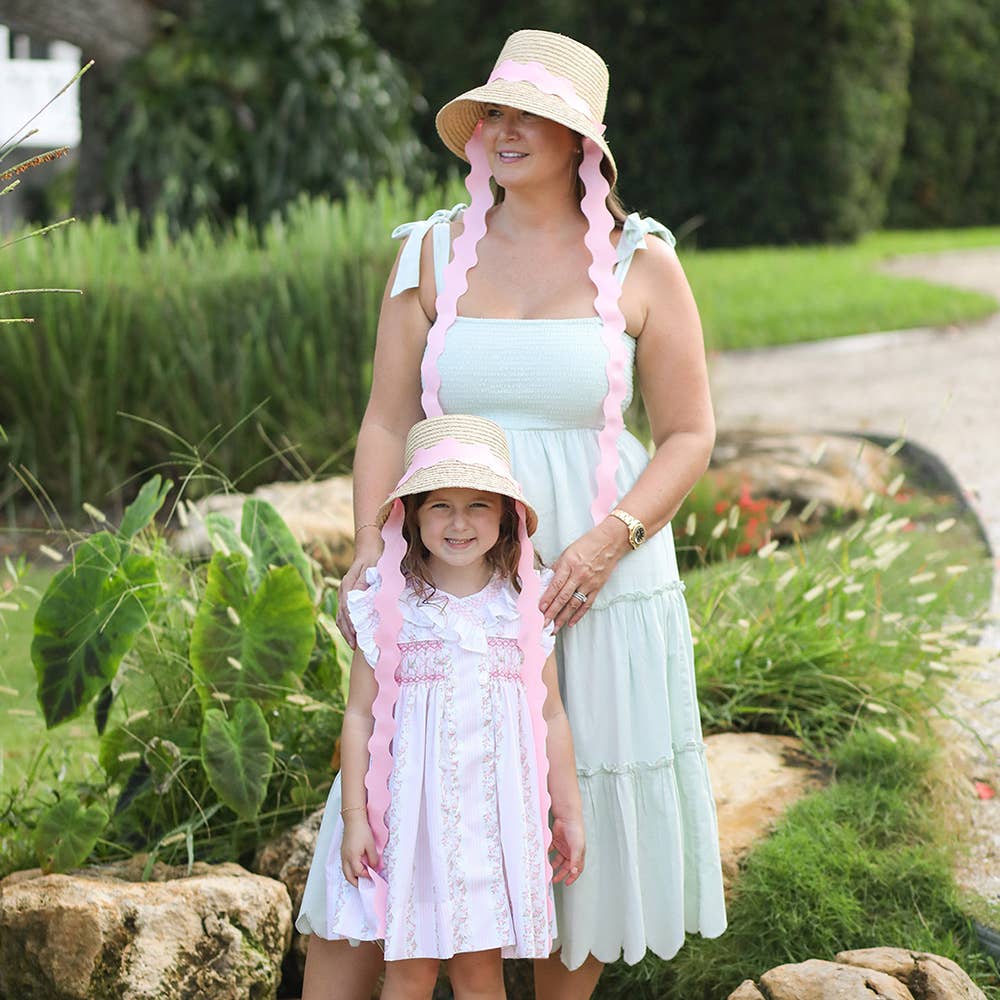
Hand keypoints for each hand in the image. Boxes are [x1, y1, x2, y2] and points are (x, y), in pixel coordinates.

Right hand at [335, 529, 383, 647]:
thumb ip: (364, 582)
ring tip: (353, 644)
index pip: (347, 608)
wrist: (369, 548)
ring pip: (340, 615)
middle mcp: (343, 590)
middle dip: (347, 631)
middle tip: (355, 645)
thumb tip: (359, 597)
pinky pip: (343, 613)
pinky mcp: (346, 595)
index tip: (357, 634)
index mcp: (348, 584)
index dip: (351, 622)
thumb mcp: (372, 568)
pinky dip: (346, 624)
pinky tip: (352, 634)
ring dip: (345, 630)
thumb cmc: (374, 558)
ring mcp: (343, 593)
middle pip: (341, 615)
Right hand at [341, 812, 377, 885]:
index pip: (359, 873)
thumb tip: (374, 868)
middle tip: (366, 884)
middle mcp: (345, 858)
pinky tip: (358, 867)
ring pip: (345, 872)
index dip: (367, 875)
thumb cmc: (363, 831)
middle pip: (348, 877)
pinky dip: (350, 870)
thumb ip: (373, 858)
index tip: (374, 875)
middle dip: (356, 883)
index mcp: (352, 857)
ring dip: (353, 877)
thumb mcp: (371, 845)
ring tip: (362, 878)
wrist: (353, 820)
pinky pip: (345, 865)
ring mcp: (342, 855)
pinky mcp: (343, 851)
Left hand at [540, 519, 629, 630]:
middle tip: (544, 624)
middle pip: (563, 597)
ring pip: (574, 604)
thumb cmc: (588, 544)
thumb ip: (557, 567)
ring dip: (563, 617)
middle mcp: (579, 575)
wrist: (610, 542)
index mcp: (569, 564)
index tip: (540, 609)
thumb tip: (547, 581)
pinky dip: (578, 614)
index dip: (547, 599)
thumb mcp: (568, 551)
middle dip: (552, 612)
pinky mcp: (597, 587)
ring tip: (555, 628)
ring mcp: (589, 582)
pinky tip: (571, 622)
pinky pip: (587, 604)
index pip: (555, 585)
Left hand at [550, 815, 584, 885]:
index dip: (573, 877)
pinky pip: (551, 849)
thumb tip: (574, 872)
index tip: (567, 883)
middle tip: (554, 879)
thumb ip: (575, 860)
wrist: (566, 816)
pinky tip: (544, 856)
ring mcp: (563, 845)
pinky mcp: (556, 840)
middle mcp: (571, 850)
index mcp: (578, 853)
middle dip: (561, 873)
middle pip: (566, 866)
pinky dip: (547, 853)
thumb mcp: (577, 847)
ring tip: (548, 870)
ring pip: (558, 859)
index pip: (577, 869)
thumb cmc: (576, 829)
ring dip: (553, 865)